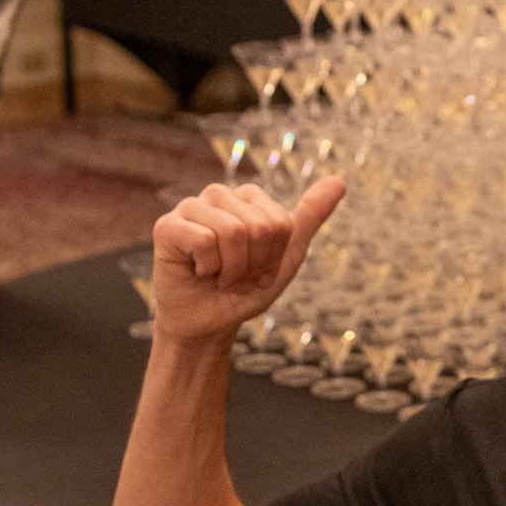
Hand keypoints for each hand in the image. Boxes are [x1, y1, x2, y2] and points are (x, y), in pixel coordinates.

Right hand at [149, 177, 344, 342]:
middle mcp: (219, 194)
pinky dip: (207, 267)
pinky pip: (203, 240)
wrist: (207, 324)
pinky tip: (197, 271)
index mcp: (248, 197)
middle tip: (235, 277)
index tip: (258, 270)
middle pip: (258, 227)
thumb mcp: (286, 256)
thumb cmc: (244, 290)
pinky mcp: (167, 226)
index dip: (273, 258)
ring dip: (231, 270)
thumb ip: (309, 217)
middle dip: (253, 265)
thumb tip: (339, 181)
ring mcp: (191, 207)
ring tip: (218, 275)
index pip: (280, 223)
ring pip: (232, 232)